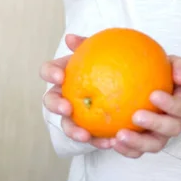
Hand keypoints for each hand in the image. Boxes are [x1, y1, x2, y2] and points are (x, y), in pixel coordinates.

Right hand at [40, 34, 114, 149]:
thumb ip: (89, 45)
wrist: (131, 82)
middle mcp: (64, 94)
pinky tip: (111, 142)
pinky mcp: (88, 130)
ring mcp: (74, 114)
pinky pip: (91, 137)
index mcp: (64, 73)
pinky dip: (99, 141)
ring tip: (85, 136)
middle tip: (67, 108)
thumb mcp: (104, 50)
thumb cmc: (112, 62)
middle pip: (51, 100)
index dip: (50, 73)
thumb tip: (71, 38)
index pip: (49, 70)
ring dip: (73, 131)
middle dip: (55, 105)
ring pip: (67, 124)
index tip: (60, 76)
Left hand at [111, 56, 180, 158]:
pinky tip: (111, 142)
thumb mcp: (171, 63)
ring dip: (138, 142)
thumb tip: (180, 78)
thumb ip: (179, 65)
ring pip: (154, 145)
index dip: (170, 103)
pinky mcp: (146, 144)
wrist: (148, 85)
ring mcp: (162, 135)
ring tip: (119, 135)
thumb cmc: (161, 73)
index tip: (152, 95)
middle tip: (136, 116)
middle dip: (154, 124)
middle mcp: (175, 122)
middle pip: (171, 129)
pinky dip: (126, 149)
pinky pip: (138, 151)